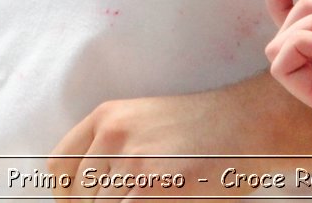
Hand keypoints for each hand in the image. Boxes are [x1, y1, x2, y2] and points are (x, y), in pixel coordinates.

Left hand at [48, 92, 256, 198]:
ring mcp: (137, 162)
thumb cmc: (202, 132)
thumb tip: (86, 195)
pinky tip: (170, 201)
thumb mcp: (146, 126)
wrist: (250, 123)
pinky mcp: (159, 187)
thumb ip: (112, 153)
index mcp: (107, 117)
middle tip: (133, 200)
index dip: (68, 196)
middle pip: (81, 197)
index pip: (60, 167)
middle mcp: (115, 135)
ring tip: (153, 198)